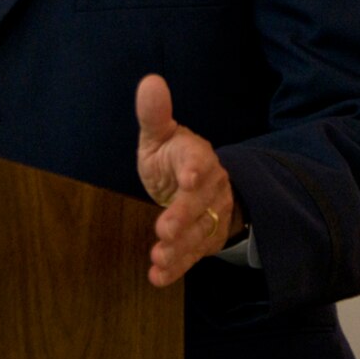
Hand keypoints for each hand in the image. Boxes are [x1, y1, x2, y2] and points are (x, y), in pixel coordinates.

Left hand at [135, 73, 240, 286]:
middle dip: (183, 216)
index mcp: (196, 156)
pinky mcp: (202, 240)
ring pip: (199, 232)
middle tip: (164, 229)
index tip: (186, 178)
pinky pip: (192, 256)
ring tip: (159, 258)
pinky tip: (157, 277)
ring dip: (180, 247)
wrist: (194, 186)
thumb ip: (154, 115)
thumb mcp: (161, 135)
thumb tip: (150, 81)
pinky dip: (176, 268)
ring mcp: (209, 215)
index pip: (198, 161)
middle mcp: (209, 187)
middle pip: (200, 202)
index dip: (194, 169)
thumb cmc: (172, 157)